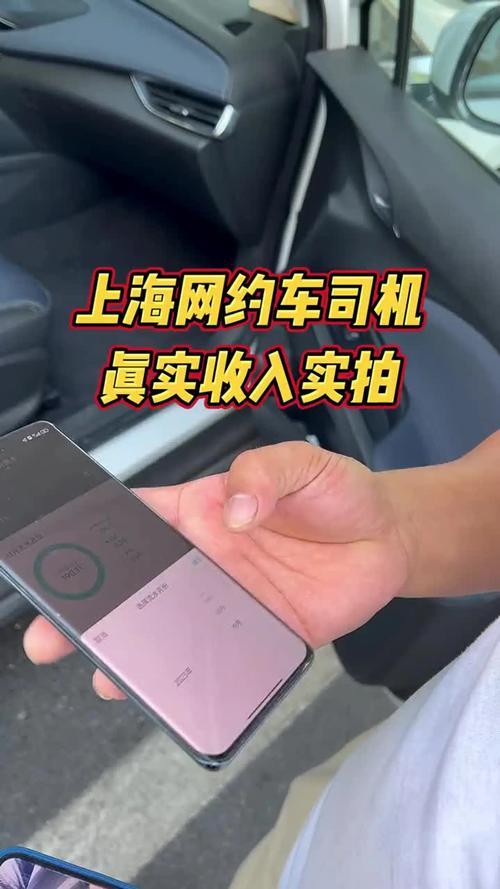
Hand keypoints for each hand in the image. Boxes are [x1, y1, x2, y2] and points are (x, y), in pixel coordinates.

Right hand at [24, 441, 411, 698]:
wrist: (388, 536)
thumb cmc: (336, 491)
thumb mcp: (300, 462)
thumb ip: (262, 475)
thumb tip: (232, 511)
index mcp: (200, 511)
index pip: (136, 521)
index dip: (96, 536)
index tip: (63, 557)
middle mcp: (206, 560)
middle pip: (139, 586)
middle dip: (96, 611)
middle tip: (57, 634)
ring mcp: (230, 601)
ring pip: (172, 632)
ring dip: (140, 655)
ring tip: (110, 676)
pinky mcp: (263, 635)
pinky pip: (226, 661)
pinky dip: (203, 679)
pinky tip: (183, 694)